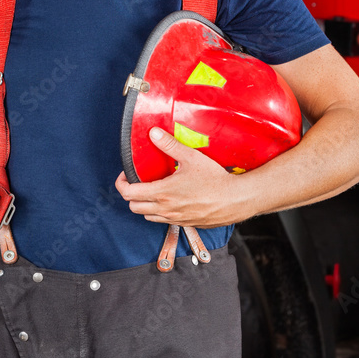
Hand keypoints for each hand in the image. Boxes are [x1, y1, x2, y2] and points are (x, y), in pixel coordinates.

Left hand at [115, 126, 253, 227]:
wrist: (236, 199)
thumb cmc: (215, 179)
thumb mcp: (191, 157)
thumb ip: (169, 145)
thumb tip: (153, 133)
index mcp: (163, 193)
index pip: (128, 193)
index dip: (122, 183)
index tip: (126, 175)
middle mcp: (166, 209)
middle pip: (134, 207)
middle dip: (131, 194)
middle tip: (138, 182)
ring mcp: (175, 219)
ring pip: (148, 216)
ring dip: (145, 205)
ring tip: (153, 191)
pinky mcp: (185, 224)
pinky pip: (164, 221)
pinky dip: (160, 212)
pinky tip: (170, 200)